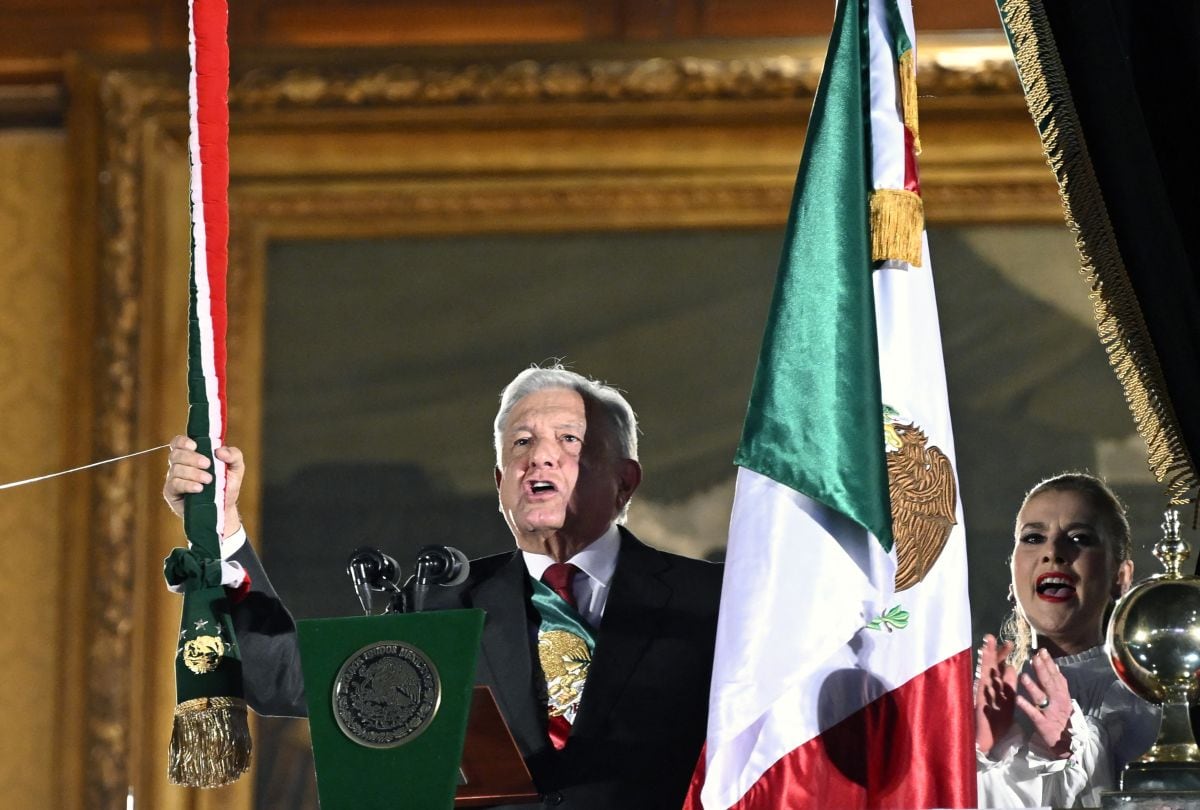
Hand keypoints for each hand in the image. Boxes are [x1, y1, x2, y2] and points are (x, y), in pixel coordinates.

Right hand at [163, 434, 242, 536]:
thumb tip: (220, 451)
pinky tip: (199, 488)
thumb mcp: (236, 468)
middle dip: (192, 458)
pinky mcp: (171, 493)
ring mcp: (174, 479)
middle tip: (208, 464)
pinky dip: (187, 484)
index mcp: (192, 455)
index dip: (183, 442)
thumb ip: (234, 455)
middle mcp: (180, 465)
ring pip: (175, 469)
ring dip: (193, 473)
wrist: (223, 508)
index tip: (195, 446)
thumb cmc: (226, 485)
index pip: (178, 443)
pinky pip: (174, 484)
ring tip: (208, 480)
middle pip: (176, 454)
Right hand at [974, 634, 1016, 754]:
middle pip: (991, 665)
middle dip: (993, 650)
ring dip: (986, 657)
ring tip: (986, 643)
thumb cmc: (997, 719)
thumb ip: (1009, 684)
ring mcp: (983, 692)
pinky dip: (984, 675)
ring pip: (985, 671)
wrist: (989, 738)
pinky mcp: (980, 700)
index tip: (1009, 643)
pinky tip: (985, 664)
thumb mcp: (1008, 700)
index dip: (1004, 654)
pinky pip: (983, 686)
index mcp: (998, 686)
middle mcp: (989, 686)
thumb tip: (1011, 666)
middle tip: (992, 636)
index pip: (1000, 666)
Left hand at [1016, 648, 1072, 758]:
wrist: (1068, 744)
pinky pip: (1034, 714)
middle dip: (1042, 670)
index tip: (1041, 651)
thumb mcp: (1063, 700)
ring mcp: (1050, 713)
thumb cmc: (1062, 719)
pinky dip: (1026, 706)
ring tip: (1023, 676)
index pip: (1056, 676)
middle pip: (1049, 684)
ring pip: (1041, 698)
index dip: (1049, 664)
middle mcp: (1058, 702)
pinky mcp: (1043, 724)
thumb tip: (1054, 666)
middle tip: (1034, 658)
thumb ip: (1058, 685)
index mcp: (1062, 695)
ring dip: (1032, 687)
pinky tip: (1018, 699)